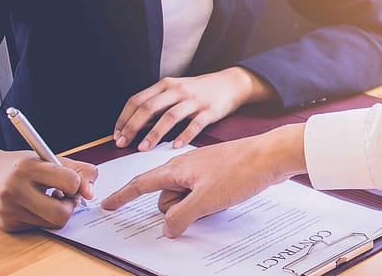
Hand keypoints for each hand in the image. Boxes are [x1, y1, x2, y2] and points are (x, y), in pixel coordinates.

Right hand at [0, 145, 97, 231]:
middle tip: (66, 197)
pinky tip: (34, 204)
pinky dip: (43, 217)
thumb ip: (78, 170)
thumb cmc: (21, 165)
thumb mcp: (48, 157)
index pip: (70, 181)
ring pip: (52, 223)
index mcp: (28, 167)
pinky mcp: (7, 224)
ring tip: (49, 198)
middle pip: (61, 213)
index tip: (72, 182)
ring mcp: (9, 209)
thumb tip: (90, 194)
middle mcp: (15, 189)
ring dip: (57, 212)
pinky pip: (39, 227)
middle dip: (70, 207)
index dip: (77, 184)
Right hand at [102, 123, 306, 236]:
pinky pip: (204, 194)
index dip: (122, 196)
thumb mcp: (204, 201)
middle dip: (175, 209)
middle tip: (199, 208)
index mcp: (177, 169)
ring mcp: (204, 169)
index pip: (141, 184)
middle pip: (166, 196)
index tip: (107, 203)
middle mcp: (187, 166)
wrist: (273, 155)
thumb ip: (180, 217)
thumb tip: (167, 227)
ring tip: (218, 203)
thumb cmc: (240, 171)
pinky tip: (225, 201)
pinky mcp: (220, 174)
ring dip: (196, 207)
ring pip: (187, 197)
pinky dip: (209, 203)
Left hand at [114, 67, 274, 150]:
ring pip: (169, 116)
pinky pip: (195, 124)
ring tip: (144, 148)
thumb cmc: (201, 90)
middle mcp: (178, 90)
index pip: (137, 100)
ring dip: (154, 134)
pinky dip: (184, 135)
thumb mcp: (176, 90)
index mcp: (166, 85)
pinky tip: (176, 146)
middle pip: (149, 108)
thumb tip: (135, 125)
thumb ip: (158, 103)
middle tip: (124, 143)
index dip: (124, 118)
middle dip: (133, 127)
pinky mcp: (210, 110)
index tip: (117, 135)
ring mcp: (194, 100)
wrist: (231, 83)